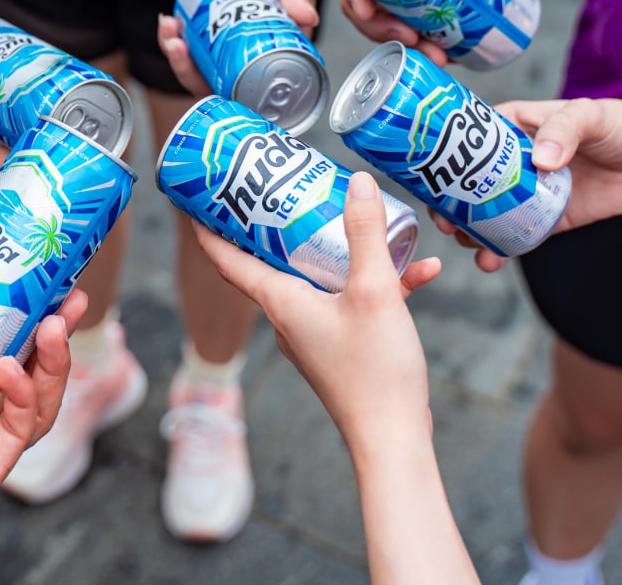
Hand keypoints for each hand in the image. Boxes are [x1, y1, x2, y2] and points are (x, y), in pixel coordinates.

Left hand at [0, 235, 85, 576]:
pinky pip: (21, 430)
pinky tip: (12, 367)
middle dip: (51, 333)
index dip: (18, 313)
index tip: (39, 279)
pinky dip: (27, 396)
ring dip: (50, 362)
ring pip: (35, 399)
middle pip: (23, 366)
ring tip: (53, 326)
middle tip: (72, 296)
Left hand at [159, 0, 325, 96]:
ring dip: (176, 54)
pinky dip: (175, 37)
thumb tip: (306, 16)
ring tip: (168, 28)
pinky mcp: (213, 33)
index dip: (225, 94)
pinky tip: (167, 23)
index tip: (204, 78)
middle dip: (189, 71)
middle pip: (216, 83)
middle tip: (177, 46)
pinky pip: (191, 44)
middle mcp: (251, 60)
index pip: (251, 93)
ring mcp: (229, 48)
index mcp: (276, 60)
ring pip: (200, 66)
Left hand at [194, 172, 441, 448]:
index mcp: (281, 302)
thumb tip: (357, 182)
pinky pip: (354, 302)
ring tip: (376, 222)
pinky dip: (381, 284)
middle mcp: (290, 317)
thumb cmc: (375, 371)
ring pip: (324, 278)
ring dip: (350, 252)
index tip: (200, 199)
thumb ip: (366, 234)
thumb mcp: (374, 291)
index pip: (230, 260)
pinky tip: (421, 271)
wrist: (394, 438)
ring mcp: (316, 333)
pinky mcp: (342, 346)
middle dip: (289, 223)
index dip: (212, 228)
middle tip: (296, 186)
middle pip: (278, 260)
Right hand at [430, 97, 621, 271]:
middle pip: (470, 183)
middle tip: (447, 222)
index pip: (468, 141)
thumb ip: (565, 130)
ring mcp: (530, 192)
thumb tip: (542, 160)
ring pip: (488, 213)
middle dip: (452, 204)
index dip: (447, 161)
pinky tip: (491, 260)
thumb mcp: (590, 114)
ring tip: (467, 243)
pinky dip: (501, 249)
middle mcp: (515, 162)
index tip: (434, 180)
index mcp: (514, 127)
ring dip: (471, 231)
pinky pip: (518, 236)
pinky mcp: (550, 219)